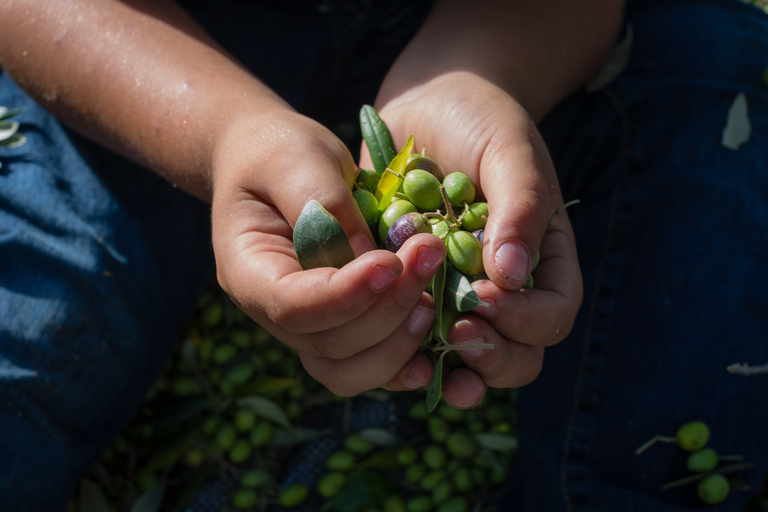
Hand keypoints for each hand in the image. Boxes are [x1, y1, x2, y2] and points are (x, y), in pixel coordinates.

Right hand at [210, 108, 447, 395]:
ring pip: (349, 370)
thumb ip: (327, 203)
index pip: (293, 306)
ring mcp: (308, 326)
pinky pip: (369, 362)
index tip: (391, 261)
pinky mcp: (341, 324)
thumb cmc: (277, 151)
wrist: (272, 161)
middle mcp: (274, 312)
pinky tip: (438, 338)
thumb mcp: (295, 158)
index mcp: (249, 271)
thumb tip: (370, 259)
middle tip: (430, 255)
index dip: (345, 294)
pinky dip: (404, 360)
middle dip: (387, 310)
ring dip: (398, 344)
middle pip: (329, 345)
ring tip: (434, 300)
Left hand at [362, 73, 582, 407]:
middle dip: (492, 355)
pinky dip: (406, 351)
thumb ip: (521, 208)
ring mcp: (457, 292)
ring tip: (429, 360)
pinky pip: (415, 337)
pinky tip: (387, 346)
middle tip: (456, 332)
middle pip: (517, 351)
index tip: (484, 297)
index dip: (525, 320)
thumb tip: (513, 274)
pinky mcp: (413, 289)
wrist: (428, 102)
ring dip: (452, 369)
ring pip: (467, 358)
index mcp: (542, 258)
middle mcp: (504, 287)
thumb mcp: (510, 151)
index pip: (552, 313)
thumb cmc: (481, 119)